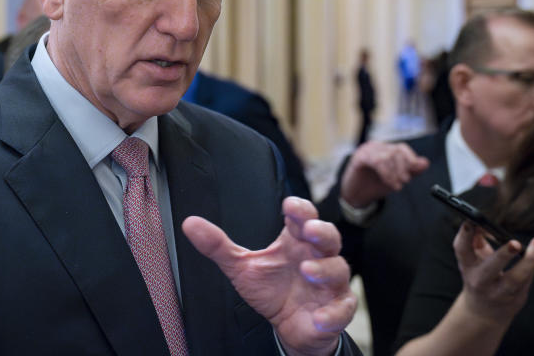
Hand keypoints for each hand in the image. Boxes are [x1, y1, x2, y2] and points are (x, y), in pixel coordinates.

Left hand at [182, 197, 356, 355]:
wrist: (288, 326)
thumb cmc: (271, 289)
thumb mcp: (241, 267)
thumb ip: (218, 246)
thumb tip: (190, 224)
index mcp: (295, 241)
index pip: (303, 217)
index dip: (299, 209)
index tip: (289, 206)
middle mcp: (316, 257)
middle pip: (328, 237)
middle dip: (321, 231)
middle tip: (309, 231)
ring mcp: (329, 283)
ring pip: (338, 269)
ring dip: (325, 269)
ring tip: (307, 272)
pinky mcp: (336, 308)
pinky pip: (343, 308)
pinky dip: (333, 313)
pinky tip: (319, 317)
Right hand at [340, 140, 428, 207]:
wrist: (355, 196)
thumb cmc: (374, 185)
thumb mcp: (396, 178)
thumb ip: (411, 171)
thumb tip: (425, 163)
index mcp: (385, 150)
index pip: (402, 148)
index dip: (410, 160)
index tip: (412, 175)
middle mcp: (376, 147)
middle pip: (396, 150)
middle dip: (403, 168)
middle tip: (404, 182)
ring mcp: (366, 151)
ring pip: (387, 156)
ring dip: (395, 173)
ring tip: (396, 185)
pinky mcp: (358, 158)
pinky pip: (376, 161)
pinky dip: (386, 173)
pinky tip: (388, 182)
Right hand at [454, 222, 533, 324]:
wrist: (483, 312)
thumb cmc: (479, 278)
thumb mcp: (472, 260)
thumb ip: (477, 241)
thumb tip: (484, 225)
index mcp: (468, 267)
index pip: (462, 250)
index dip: (465, 235)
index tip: (472, 222)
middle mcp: (481, 281)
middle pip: (491, 267)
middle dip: (503, 255)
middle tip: (515, 243)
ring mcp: (499, 292)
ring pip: (515, 278)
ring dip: (528, 261)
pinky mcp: (516, 298)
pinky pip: (527, 279)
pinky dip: (532, 264)